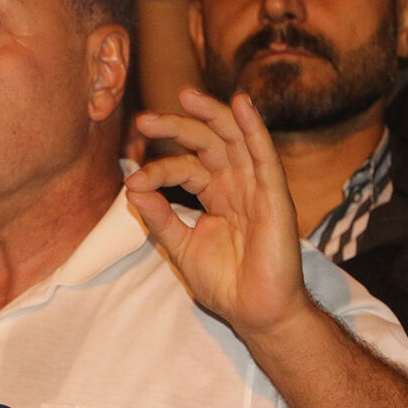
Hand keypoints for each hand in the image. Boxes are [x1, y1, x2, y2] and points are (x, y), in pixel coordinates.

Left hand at [124, 89, 311, 336]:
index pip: (185, 168)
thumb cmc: (224, 282)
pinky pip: (264, 155)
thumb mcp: (180, 246)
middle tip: (145, 120)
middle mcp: (237, 186)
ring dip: (212, 115)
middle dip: (178, 128)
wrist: (254, 311)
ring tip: (185, 95)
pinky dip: (253, 128)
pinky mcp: (275, 196)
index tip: (133, 181)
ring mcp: (257, 188)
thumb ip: (159, 217)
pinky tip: (240, 103)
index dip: (159, 169)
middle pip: (208, 144)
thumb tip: (132, 187)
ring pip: (235, 139)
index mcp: (217, 196)